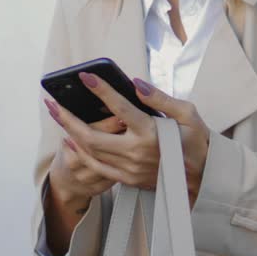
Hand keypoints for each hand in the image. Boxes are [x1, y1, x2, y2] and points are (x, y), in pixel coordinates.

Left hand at [48, 72, 210, 206]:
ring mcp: (130, 168)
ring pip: (91, 151)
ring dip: (70, 132)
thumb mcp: (187, 114)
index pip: (120, 108)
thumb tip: (135, 84)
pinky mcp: (128, 179)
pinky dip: (80, 153)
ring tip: (56, 115)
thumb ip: (160, 99)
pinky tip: (70, 139)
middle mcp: (137, 152)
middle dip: (67, 117)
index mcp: (151, 133)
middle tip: (52, 102)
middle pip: (92, 135)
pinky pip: (97, 167)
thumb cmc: (196, 142)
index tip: (85, 76)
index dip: (101, 90)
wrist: (204, 179)